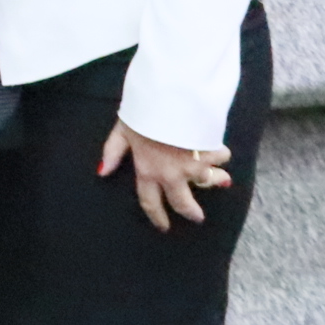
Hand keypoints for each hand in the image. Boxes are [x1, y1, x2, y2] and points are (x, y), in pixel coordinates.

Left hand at [100, 118, 230, 231]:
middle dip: (191, 212)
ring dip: (216, 181)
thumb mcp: (122, 129)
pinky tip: (222, 151)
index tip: (163, 226)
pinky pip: (221, 157)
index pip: (150, 202)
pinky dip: (221, 154)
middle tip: (197, 217)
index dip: (157, 217)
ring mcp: (194, 166)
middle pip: (183, 203)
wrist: (173, 99)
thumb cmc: (143, 112)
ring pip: (209, 181)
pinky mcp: (211, 152)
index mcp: (148, 171)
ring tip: (222, 181)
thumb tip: (102, 172)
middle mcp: (172, 175)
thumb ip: (113, 151)